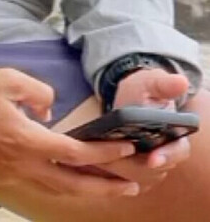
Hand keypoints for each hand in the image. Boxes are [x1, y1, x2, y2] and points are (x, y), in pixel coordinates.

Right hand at [0, 69, 139, 198]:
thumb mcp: (7, 79)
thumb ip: (38, 92)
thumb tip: (50, 110)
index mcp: (27, 140)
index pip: (75, 153)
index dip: (103, 153)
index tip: (124, 148)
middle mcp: (24, 164)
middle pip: (74, 184)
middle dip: (106, 186)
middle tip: (131, 185)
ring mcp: (14, 173)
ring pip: (60, 191)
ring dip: (88, 191)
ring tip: (111, 188)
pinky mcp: (5, 174)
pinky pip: (43, 186)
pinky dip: (65, 188)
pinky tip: (74, 181)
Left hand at [84, 68, 191, 191]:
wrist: (128, 99)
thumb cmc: (143, 92)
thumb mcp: (151, 84)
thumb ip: (163, 85)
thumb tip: (180, 81)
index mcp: (175, 140)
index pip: (176, 153)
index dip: (166, 157)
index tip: (151, 158)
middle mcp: (163, 160)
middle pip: (147, 171)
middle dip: (125, 164)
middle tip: (102, 155)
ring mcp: (145, 171)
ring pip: (129, 179)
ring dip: (109, 170)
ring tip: (88, 157)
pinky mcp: (127, 175)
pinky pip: (115, 182)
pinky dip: (100, 174)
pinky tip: (83, 163)